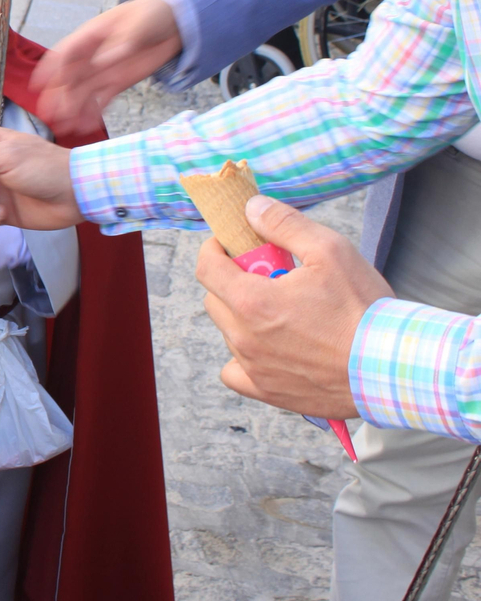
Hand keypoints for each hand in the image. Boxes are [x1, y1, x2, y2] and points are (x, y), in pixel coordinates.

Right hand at [31, 0, 181, 134]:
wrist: (176, 22)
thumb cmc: (152, 15)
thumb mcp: (139, 24)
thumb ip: (122, 42)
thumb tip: (102, 61)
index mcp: (90, 36)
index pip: (65, 54)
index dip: (49, 70)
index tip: (37, 85)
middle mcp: (92, 56)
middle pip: (69, 78)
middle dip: (58, 96)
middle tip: (50, 115)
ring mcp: (104, 71)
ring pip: (82, 92)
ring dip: (72, 109)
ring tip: (65, 127)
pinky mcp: (118, 82)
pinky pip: (102, 100)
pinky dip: (94, 113)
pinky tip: (86, 126)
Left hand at [199, 194, 392, 419]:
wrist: (393, 366)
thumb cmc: (364, 309)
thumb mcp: (330, 250)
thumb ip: (284, 225)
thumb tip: (252, 208)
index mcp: (251, 301)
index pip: (207, 268)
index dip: (215, 250)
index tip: (229, 245)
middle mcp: (244, 338)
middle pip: (215, 299)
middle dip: (232, 281)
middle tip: (268, 276)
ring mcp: (254, 368)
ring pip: (228, 333)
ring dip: (243, 317)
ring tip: (282, 312)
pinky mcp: (268, 392)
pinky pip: (235, 372)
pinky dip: (243, 359)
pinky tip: (267, 348)